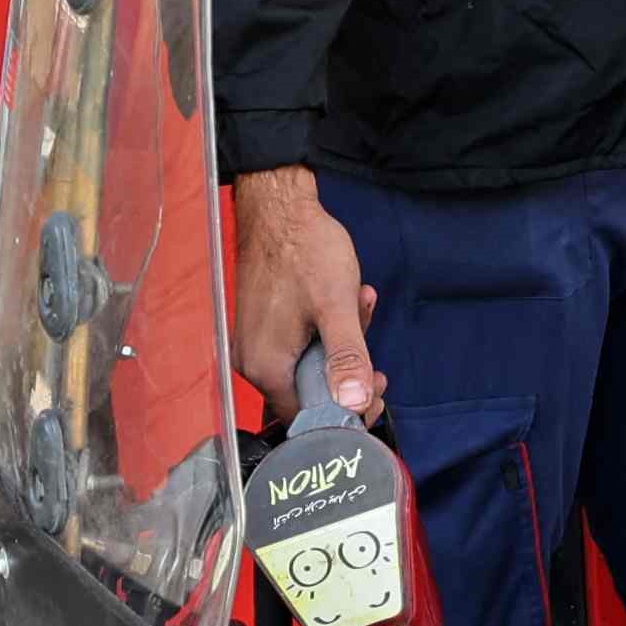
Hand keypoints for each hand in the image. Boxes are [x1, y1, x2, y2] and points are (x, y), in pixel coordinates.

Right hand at [232, 166, 380, 422]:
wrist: (280, 208)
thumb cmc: (304, 250)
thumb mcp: (337, 308)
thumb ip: (347, 358)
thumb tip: (356, 401)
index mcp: (266, 367)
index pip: (307, 417)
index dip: (345, 410)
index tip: (372, 392)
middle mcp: (253, 361)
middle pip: (309, 391)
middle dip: (347, 369)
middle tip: (371, 352)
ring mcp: (255, 342)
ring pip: (308, 363)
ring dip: (342, 342)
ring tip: (359, 306)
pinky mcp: (263, 324)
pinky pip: (299, 343)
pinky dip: (327, 327)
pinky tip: (345, 299)